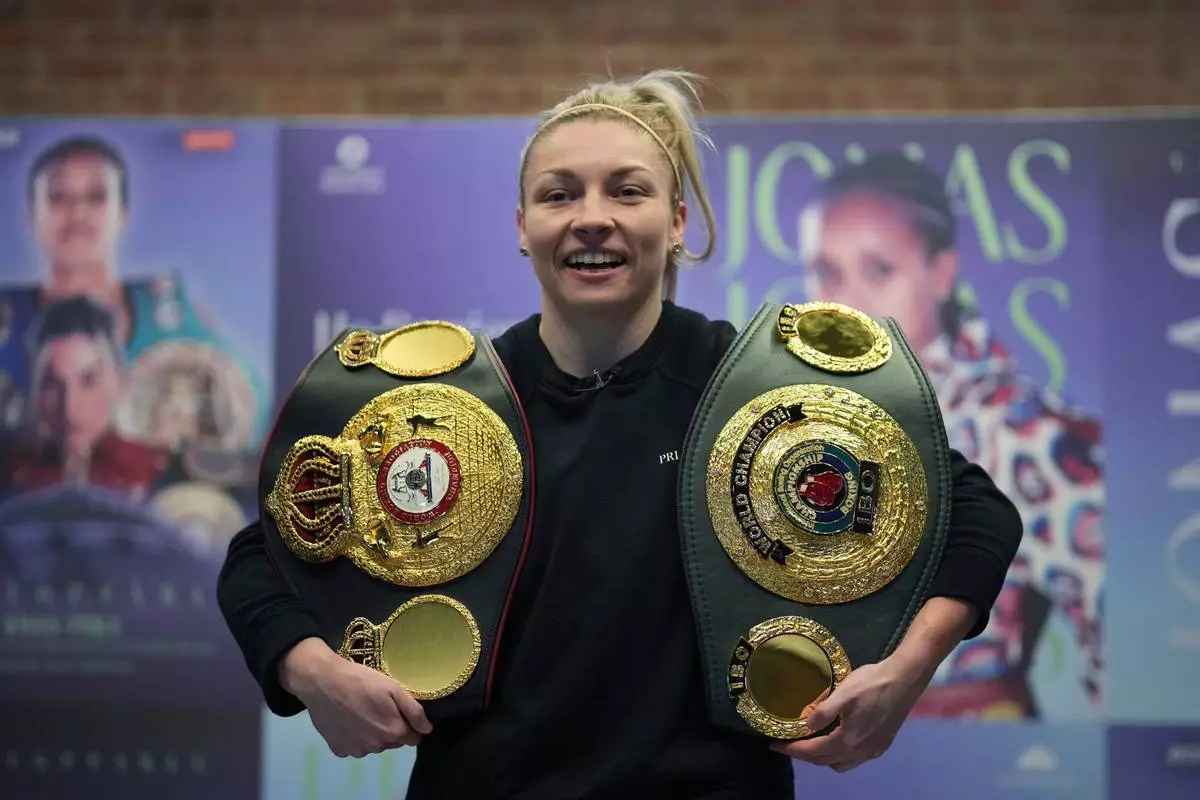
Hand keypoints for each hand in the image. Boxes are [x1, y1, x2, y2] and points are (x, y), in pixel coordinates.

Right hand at [280, 637, 432, 757]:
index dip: (411, 726)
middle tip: (380, 708)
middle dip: (392, 729)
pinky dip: (354, 737)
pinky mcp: (338, 749)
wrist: (322, 682)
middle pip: (393, 742)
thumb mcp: (393, 688)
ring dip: (373, 734)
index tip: (401, 712)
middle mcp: (376, 747)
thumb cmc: (362, 681)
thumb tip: (427, 730)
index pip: (413, 739)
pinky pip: (354, 747)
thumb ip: (414, 711)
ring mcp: (356, 750)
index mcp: (393, 732)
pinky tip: (348, 720)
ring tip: (362, 712)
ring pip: (374, 745)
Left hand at [771, 657, 927, 772]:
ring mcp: (873, 751)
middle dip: (804, 755)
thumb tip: (805, 727)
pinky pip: (853, 758)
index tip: (774, 745)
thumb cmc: (872, 683)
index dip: (791, 750)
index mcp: (848, 740)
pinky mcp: (882, 745)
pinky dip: (838, 754)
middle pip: (825, 761)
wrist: (905, 679)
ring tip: (809, 742)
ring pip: (840, 763)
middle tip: (788, 744)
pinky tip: (835, 740)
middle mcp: (861, 752)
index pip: (813, 752)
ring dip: (822, 758)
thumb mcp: (842, 693)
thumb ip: (822, 712)